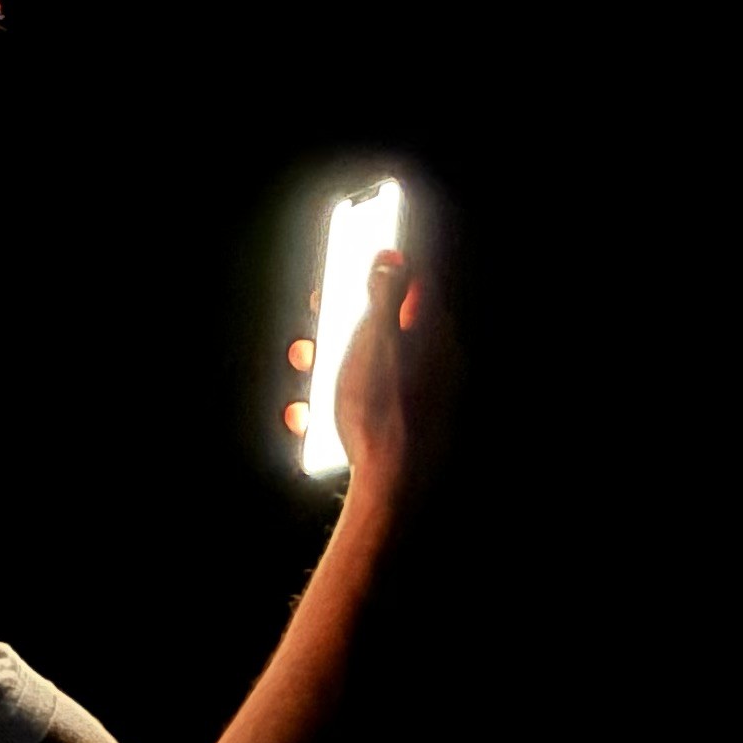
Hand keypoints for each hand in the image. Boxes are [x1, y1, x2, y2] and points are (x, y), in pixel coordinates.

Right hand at [284, 252, 451, 503]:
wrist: (394, 487)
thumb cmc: (382, 410)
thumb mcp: (374, 339)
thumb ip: (384, 293)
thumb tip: (392, 255)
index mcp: (434, 332)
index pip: (418, 282)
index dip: (386, 267)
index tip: (356, 263)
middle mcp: (435, 361)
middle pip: (390, 324)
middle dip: (347, 320)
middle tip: (321, 320)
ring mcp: (423, 395)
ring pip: (373, 363)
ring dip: (335, 362)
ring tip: (307, 373)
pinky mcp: (408, 424)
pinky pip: (370, 400)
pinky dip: (341, 400)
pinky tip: (312, 414)